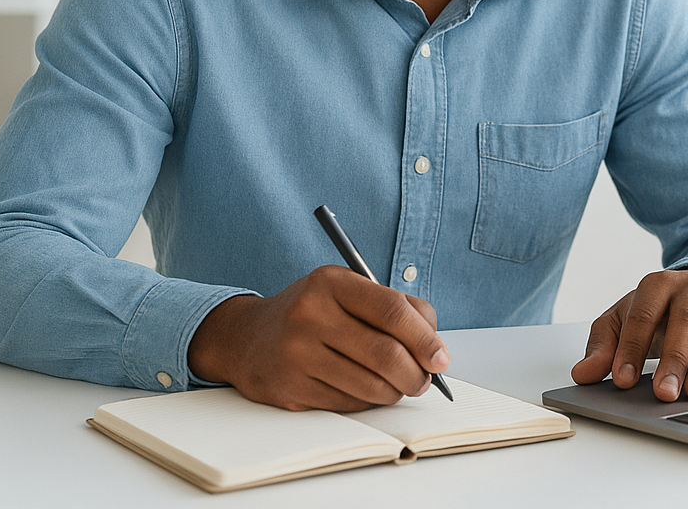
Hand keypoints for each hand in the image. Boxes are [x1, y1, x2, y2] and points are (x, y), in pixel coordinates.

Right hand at [187, 265, 449, 411]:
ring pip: (371, 386)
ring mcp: (297, 354)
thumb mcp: (348, 291)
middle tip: (425, 380)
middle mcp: (310, 315)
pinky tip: (366, 390)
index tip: (441, 358)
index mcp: (331, 283)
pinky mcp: (290, 389)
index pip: (393, 310)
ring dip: (395, 391)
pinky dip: (368, 402)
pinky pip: (349, 404)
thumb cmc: (312, 313)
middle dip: (417, 374)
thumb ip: (396, 307)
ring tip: (398, 385)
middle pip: (386, 354)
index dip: (425, 338)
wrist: (246, 338)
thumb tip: (435, 347)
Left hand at [570, 267, 687, 401]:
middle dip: (674, 359)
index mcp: (657, 284)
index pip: (642, 316)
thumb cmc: (662, 310)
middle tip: (664, 393)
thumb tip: (582, 374)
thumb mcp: (626, 319)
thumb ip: (603, 345)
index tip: (621, 381)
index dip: (630, 349)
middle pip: (684, 320)